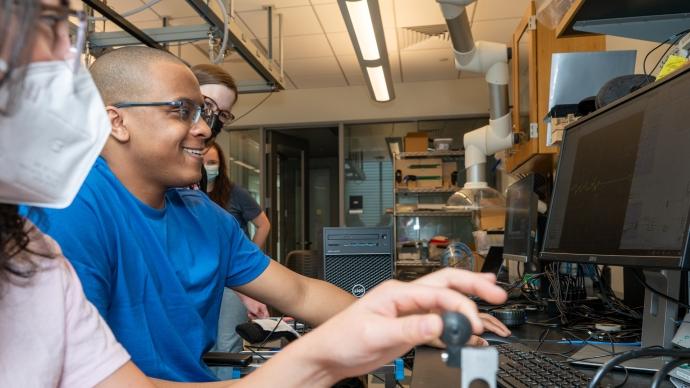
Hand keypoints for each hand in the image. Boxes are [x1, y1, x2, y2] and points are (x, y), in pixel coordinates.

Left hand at [236, 292, 269, 318]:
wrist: (244, 296)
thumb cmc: (249, 301)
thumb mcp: (254, 310)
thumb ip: (259, 315)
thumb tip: (263, 319)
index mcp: (263, 307)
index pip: (266, 316)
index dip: (263, 320)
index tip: (259, 321)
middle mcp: (262, 307)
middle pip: (261, 315)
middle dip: (256, 317)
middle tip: (252, 317)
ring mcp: (258, 306)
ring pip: (257, 314)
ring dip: (253, 315)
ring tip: (249, 314)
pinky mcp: (254, 306)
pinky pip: (254, 311)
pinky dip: (251, 312)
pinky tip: (248, 312)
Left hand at [290, 269, 506, 381]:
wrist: (329, 355)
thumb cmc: (341, 339)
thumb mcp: (376, 334)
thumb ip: (409, 329)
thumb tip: (439, 322)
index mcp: (396, 292)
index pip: (438, 292)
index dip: (460, 306)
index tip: (474, 323)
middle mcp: (404, 297)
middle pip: (446, 283)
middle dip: (473, 284)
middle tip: (496, 292)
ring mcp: (408, 311)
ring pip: (444, 298)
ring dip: (467, 296)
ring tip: (491, 295)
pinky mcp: (409, 326)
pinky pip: (438, 317)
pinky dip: (456, 316)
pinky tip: (467, 319)